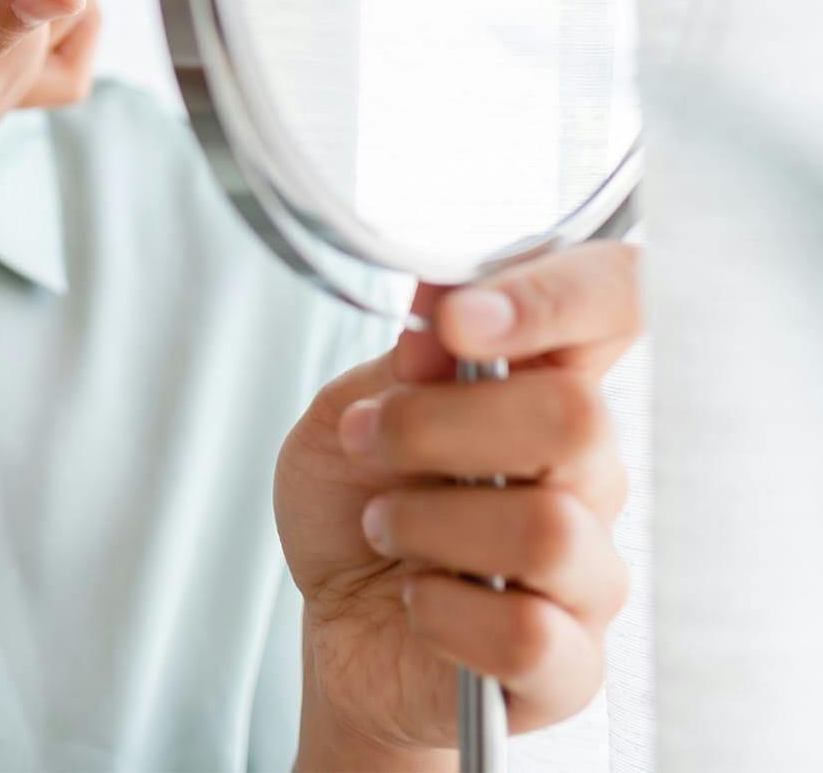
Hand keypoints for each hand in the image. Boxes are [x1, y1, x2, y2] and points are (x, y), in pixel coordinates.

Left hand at [275, 241, 640, 760]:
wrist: (338, 623)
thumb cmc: (354, 505)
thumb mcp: (345, 416)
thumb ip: (400, 368)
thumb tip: (440, 312)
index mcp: (538, 384)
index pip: (616, 301)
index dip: (559, 291)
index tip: (457, 317)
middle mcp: (585, 470)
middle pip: (577, 416)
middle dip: (440, 424)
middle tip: (369, 437)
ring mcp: (588, 571)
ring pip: (549, 529)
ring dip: (429, 522)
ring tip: (382, 525)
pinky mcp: (571, 664)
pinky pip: (531, 634)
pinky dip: (443, 612)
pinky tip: (417, 601)